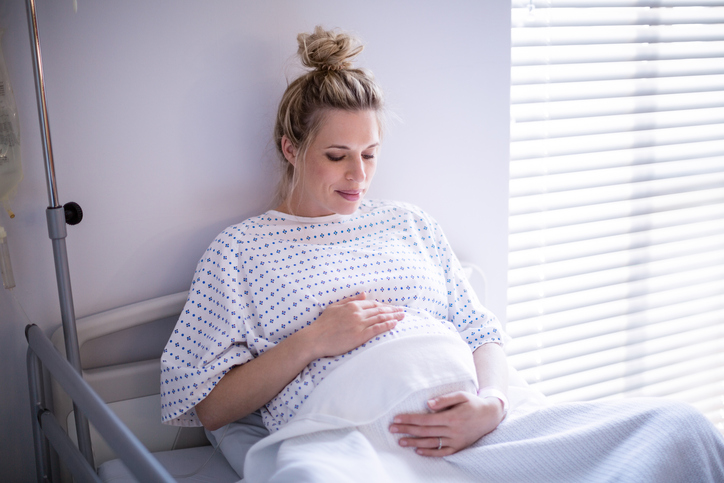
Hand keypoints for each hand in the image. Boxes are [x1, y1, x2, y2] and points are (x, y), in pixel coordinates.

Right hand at [306, 292, 403, 358]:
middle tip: (402, 311)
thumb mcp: (335, 306)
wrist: (316, 338)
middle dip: (393, 310)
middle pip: (380, 310)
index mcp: (352, 305)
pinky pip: (377, 329)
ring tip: (402, 316)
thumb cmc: (323, 323)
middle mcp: (357, 313)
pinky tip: (394, 324)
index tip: (392, 307)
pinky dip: (387, 325)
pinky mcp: (360, 336)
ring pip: (381, 318)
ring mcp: (359, 324)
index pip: (373, 304)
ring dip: (393, 316)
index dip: (384, 305)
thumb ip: (350, 299)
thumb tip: (364, 294)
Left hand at [389, 391, 504, 455]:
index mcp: (452, 417)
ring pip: (431, 443)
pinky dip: (430, 453)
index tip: (396, 418)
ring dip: (414, 442)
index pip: (425, 419)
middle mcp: (453, 431)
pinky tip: (418, 451)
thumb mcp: (461, 395)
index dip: (410, 419)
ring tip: (400, 441)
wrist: (491, 416)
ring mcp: (456, 441)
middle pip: (425, 431)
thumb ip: (444, 399)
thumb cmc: (473, 403)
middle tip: (392, 429)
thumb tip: (428, 404)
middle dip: (406, 430)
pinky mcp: (459, 447)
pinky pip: (442, 452)